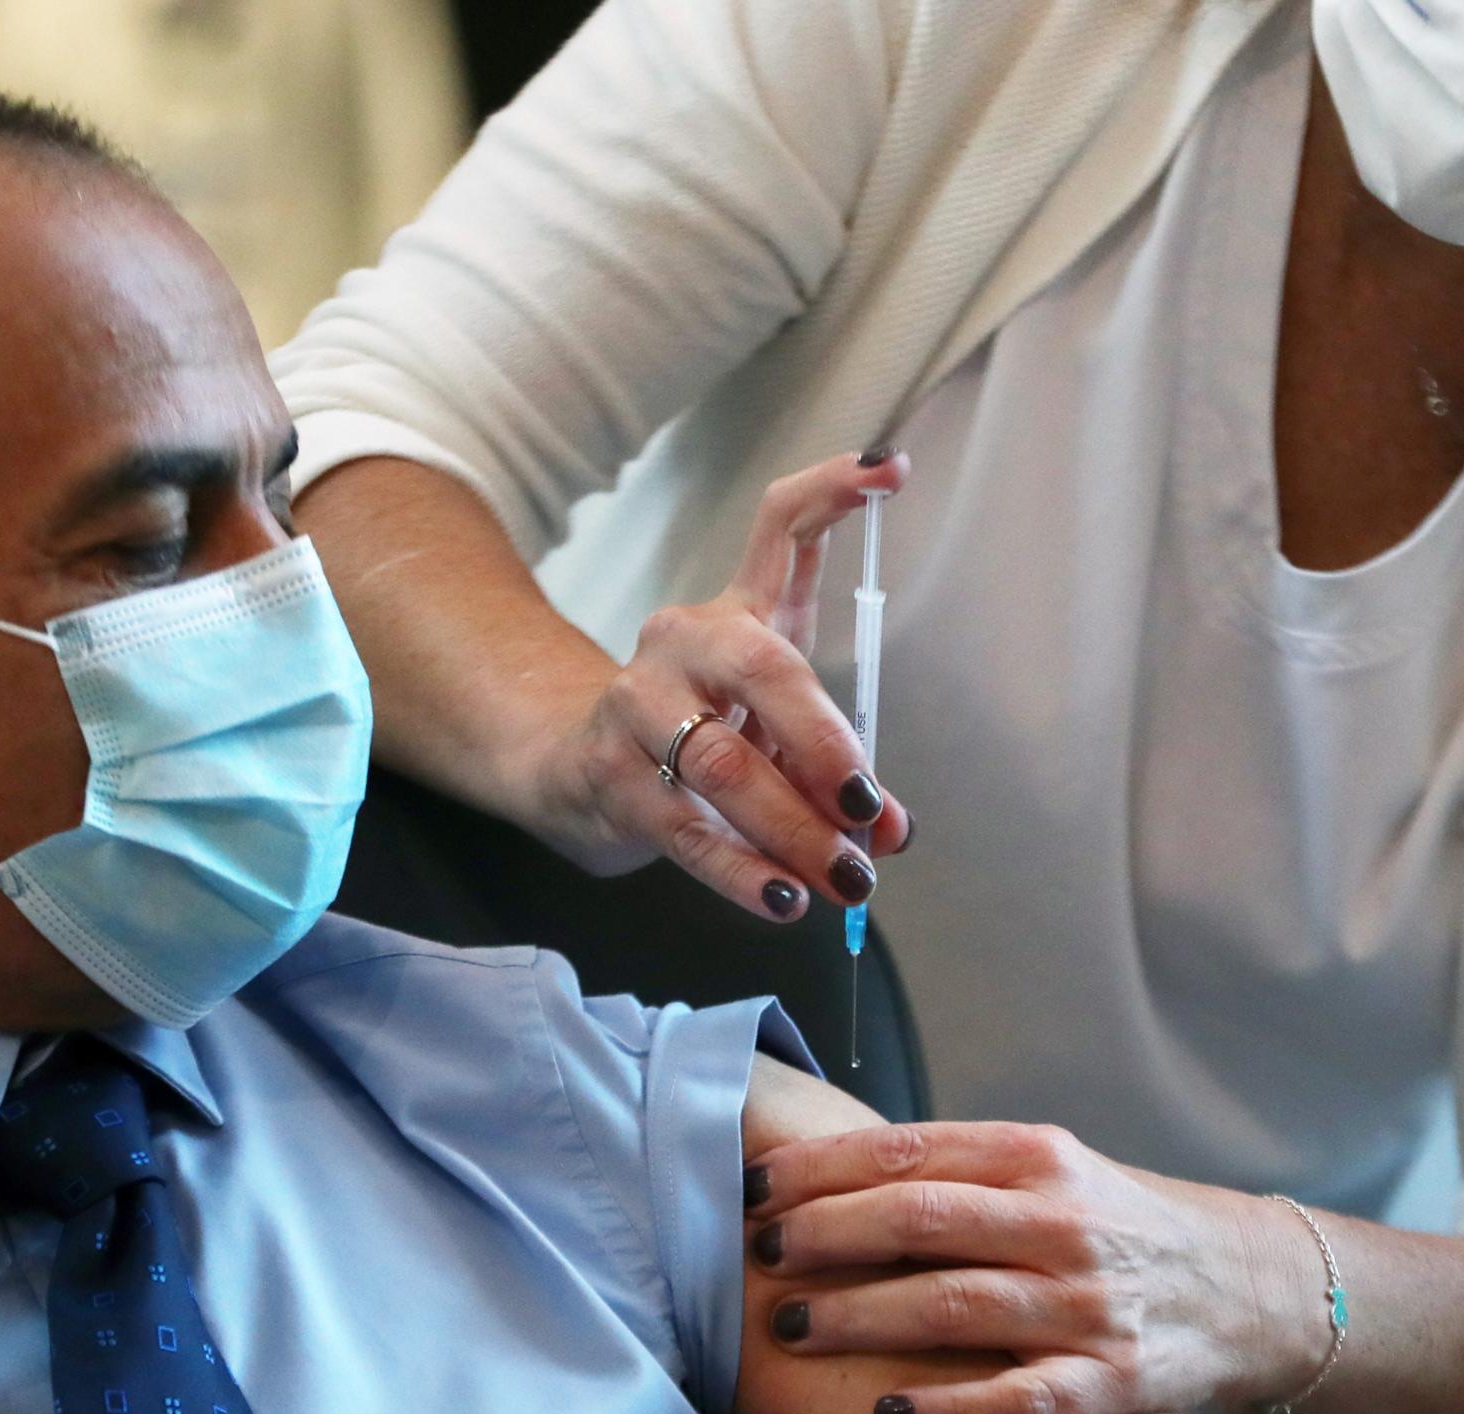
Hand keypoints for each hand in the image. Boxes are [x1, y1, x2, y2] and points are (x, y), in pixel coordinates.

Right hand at [521, 452, 915, 920]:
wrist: (572, 768)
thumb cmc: (693, 735)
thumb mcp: (768, 726)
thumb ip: (837, 764)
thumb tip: (889, 831)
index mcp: (736, 616)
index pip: (780, 529)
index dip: (834, 491)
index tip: (891, 465)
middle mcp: (683, 641)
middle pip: (766, 668)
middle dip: (828, 746)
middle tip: (872, 811)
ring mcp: (637, 705)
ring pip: (726, 764)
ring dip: (797, 830)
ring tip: (847, 878)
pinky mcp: (609, 773)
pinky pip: (687, 828)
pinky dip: (743, 871)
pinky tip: (784, 898)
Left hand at [746, 1122, 1313, 1413]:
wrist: (1244, 1284)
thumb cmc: (1111, 1224)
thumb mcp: (1043, 1171)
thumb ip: (950, 1174)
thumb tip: (815, 1178)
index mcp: (1035, 1156)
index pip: (907, 1152)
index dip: (820, 1169)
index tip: (753, 1187)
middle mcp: (1062, 1221)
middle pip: (920, 1220)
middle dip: (826, 1235)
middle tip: (760, 1254)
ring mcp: (1089, 1304)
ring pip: (956, 1305)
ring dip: (861, 1317)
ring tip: (790, 1326)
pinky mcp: (1114, 1379)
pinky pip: (1022, 1399)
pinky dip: (951, 1410)